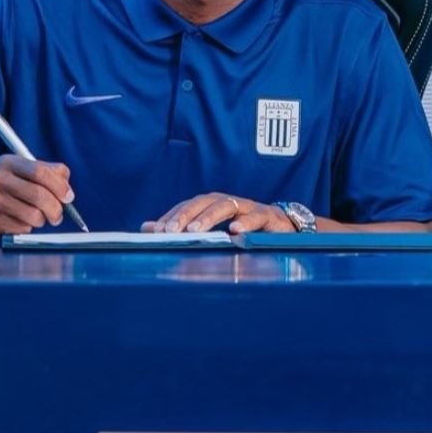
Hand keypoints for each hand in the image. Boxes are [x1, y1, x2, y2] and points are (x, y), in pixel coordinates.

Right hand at [0, 155, 74, 235]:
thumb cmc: (3, 186)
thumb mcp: (20, 170)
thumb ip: (47, 171)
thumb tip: (67, 188)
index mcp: (8, 163)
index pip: (41, 172)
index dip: (60, 186)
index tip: (68, 197)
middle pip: (39, 196)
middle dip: (56, 208)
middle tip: (58, 214)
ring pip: (33, 216)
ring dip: (42, 220)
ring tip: (38, 216)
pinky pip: (22, 228)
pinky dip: (28, 228)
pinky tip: (20, 221)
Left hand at [144, 193, 294, 234]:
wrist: (284, 228)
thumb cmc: (246, 228)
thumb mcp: (214, 231)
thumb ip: (182, 228)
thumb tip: (147, 227)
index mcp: (214, 205)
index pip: (188, 206)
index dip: (172, 216)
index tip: (155, 230)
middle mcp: (229, 202)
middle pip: (204, 201)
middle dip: (186, 214)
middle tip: (170, 230)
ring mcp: (249, 207)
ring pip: (227, 206)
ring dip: (209, 218)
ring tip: (196, 231)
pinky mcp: (268, 216)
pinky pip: (257, 217)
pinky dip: (246, 223)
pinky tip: (235, 231)